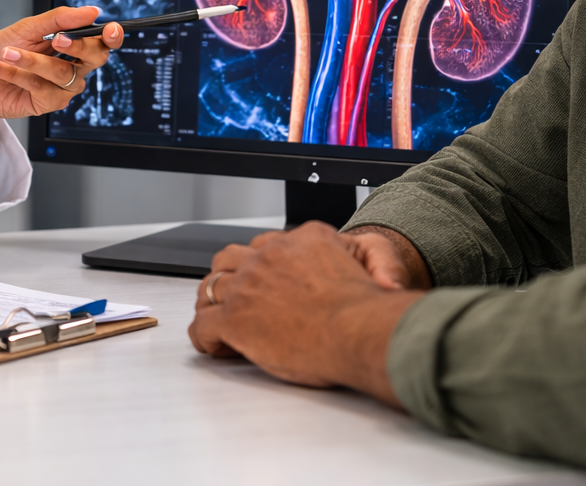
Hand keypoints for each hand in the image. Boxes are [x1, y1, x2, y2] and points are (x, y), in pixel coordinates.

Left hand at [0, 6, 122, 167]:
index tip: (110, 29)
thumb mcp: (27, 28)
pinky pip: (40, 87)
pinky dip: (16, 74)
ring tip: (8, 52)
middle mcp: (74, 67)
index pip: (102, 41)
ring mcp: (63, 87)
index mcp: (73, 45)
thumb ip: (59, 19)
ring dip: (33, 61)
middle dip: (79, 47)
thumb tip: (91, 11)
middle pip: (95, 58)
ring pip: (63, 73)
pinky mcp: (48, 103)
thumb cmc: (2, 48)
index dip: (112, 36)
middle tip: (57, 40)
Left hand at [186, 222, 424, 405]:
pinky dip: (204, 337)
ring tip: (218, 320)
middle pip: (232, 258)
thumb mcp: (373, 263)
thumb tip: (382, 279)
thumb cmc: (366, 309)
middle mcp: (268, 256)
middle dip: (230, 277)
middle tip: (235, 298)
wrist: (359, 331)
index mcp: (300, 239)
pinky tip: (215, 346)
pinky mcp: (234, 318)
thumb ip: (371, 260)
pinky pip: (203, 325)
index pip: (267, 244)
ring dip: (212, 302)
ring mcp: (247, 286)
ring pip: (212, 286)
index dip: (263, 265)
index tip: (267, 283)